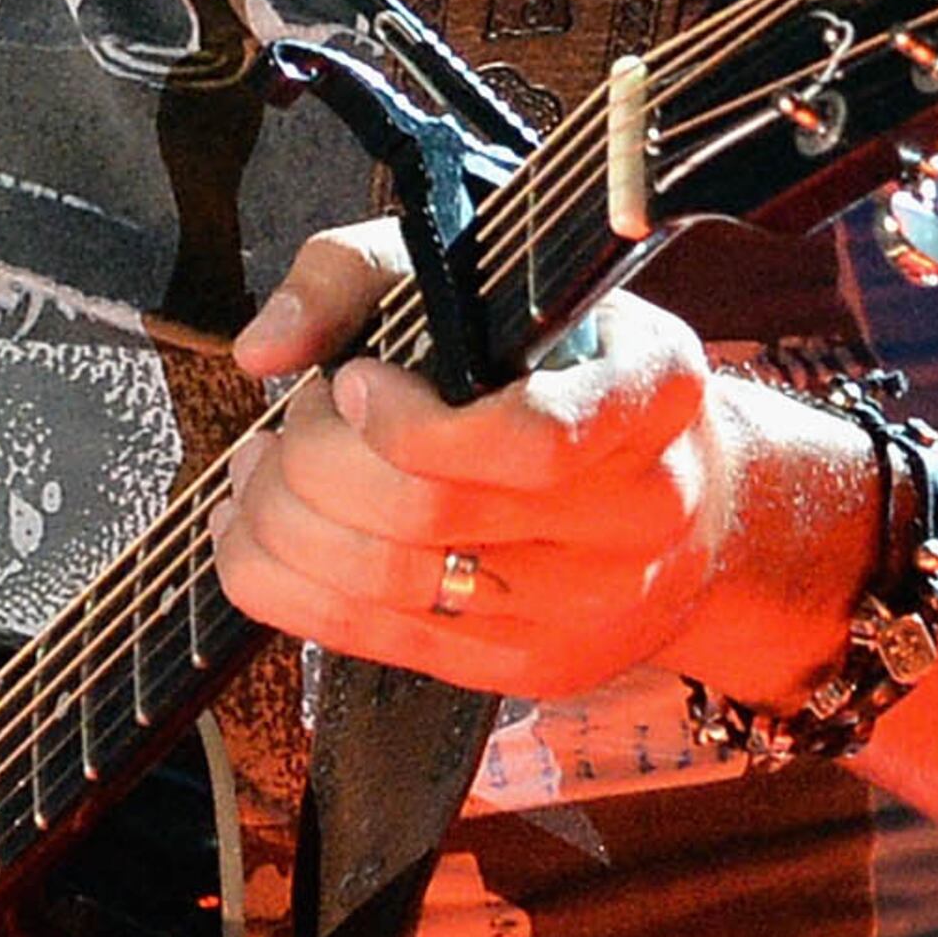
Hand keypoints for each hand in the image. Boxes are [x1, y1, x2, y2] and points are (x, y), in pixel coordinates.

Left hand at [216, 227, 826, 703]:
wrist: (681, 495)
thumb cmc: (553, 361)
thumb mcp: (481, 272)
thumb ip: (356, 274)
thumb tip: (263, 347)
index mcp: (651, 392)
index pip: (531, 439)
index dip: (411, 423)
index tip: (351, 381)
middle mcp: (642, 508)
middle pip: (434, 515)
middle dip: (313, 466)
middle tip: (281, 428)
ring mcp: (594, 605)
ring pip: (394, 588)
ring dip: (286, 531)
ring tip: (256, 479)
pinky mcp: (538, 664)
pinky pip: (387, 643)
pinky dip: (294, 592)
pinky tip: (263, 544)